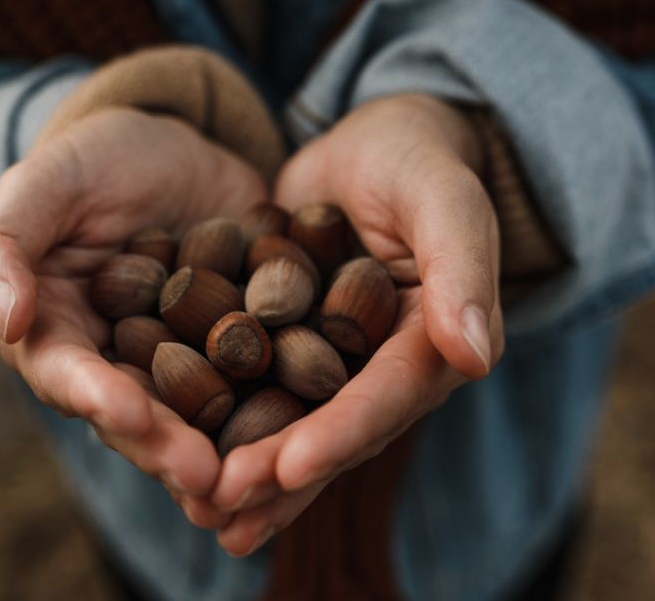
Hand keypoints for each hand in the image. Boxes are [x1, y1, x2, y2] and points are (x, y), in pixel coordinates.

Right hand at [0, 108, 265, 525]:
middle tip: (206, 478)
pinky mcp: (242, 349)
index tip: (130, 415)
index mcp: (58, 335)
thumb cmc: (95, 161)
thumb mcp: (42, 184)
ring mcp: (185, 364)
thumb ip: (1, 246)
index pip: (68, 375)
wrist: (180, 148)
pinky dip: (282, 410)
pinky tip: (310, 434)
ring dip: (225, 452)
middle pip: (139, 417)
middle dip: (169, 449)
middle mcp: (119, 366)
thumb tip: (7, 320)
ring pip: (201, 417)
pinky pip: (261, 382)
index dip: (95, 398)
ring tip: (255, 478)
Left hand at [210, 94, 504, 554]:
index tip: (289, 468)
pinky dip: (223, 422)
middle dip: (280, 474)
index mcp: (435, 346)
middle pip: (334, 430)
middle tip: (222, 507)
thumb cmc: (418, 162)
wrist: (376, 145)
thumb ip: (461, 270)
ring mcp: (336, 363)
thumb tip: (475, 358)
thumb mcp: (445, 201)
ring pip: (293, 424)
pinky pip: (257, 388)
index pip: (387, 398)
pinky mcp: (290, 345)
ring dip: (250, 472)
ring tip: (200, 510)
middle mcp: (385, 370)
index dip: (341, 435)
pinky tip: (179, 453)